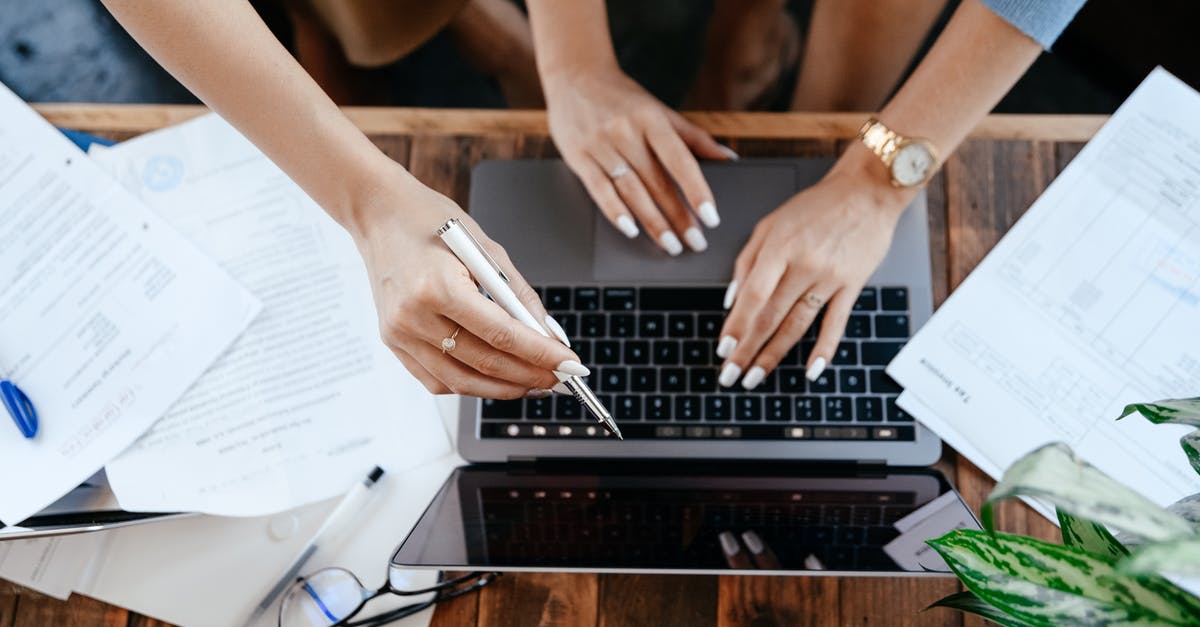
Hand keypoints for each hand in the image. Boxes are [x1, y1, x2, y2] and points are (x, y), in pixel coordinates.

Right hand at [352, 169, 585, 398]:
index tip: (569, 364)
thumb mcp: (485, 248)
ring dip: (503, 388)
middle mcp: (413, 316)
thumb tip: (547, 334)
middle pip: (483, 363)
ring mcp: (399, 334)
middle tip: (560, 378)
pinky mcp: (393, 343)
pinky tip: (496, 379)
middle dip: (529, 376)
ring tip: (534, 384)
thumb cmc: (430, 222)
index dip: (540, 355)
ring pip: (460, 381)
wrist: (379, 215)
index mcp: (437, 287)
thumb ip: (518, 295)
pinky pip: (436, 380)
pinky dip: (470, 385)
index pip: (501, 335)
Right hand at [543, 66, 733, 254]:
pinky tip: (630, 230)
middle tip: (695, 243)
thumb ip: (694, 138)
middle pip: (657, 182)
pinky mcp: (578, 156)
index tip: (711, 218)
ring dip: (652, 222)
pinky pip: (599, 189)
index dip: (697, 191)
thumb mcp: (660, 111)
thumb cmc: (623, 98)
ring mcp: (601, 144)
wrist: (575, 75)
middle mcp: (626, 132)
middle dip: (678, 217)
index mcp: (651, 119)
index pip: (680, 161)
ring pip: (631, 191)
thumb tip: (729, 159)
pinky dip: (615, 211)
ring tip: (670, 244)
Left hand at [715, 158, 912, 388]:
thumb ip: (747, 260)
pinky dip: (824, 349)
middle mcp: (803, 265)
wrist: (867, 192)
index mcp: (779, 247)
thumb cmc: (816, 206)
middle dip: (747, 350)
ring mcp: (829, 277)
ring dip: (774, 355)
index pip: (752, 296)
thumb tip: (730, 299)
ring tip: (756, 377)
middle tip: (731, 376)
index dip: (736, 326)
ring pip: (796, 324)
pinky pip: (836, 323)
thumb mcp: (770, 223)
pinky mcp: (852, 285)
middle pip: (770, 316)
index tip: (723, 350)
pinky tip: (811, 370)